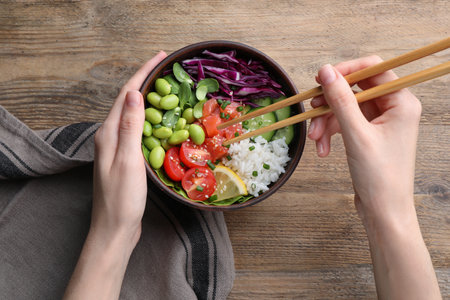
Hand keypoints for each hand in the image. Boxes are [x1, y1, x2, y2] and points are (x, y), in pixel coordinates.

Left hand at [64, 52, 166, 299]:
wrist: (115, 229)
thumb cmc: (122, 200)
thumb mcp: (128, 161)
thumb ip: (130, 126)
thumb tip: (134, 92)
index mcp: (108, 133)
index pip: (126, 93)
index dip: (143, 72)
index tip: (161, 56)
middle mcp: (110, 136)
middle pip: (129, 100)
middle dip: (147, 80)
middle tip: (169, 69)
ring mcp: (117, 147)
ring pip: (134, 114)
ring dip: (151, 98)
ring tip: (169, 88)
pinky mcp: (125, 157)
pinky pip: (139, 130)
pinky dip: (152, 119)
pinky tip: (164, 121)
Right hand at [308, 56, 421, 224]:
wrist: (383, 211)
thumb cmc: (380, 176)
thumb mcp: (356, 134)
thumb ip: (340, 100)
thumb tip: (326, 71)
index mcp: (401, 102)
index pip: (372, 69)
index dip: (345, 71)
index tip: (321, 78)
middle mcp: (393, 108)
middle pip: (355, 89)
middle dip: (330, 102)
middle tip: (312, 110)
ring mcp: (380, 122)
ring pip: (345, 107)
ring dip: (326, 121)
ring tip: (315, 139)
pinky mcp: (368, 134)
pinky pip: (344, 123)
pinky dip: (331, 133)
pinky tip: (322, 149)